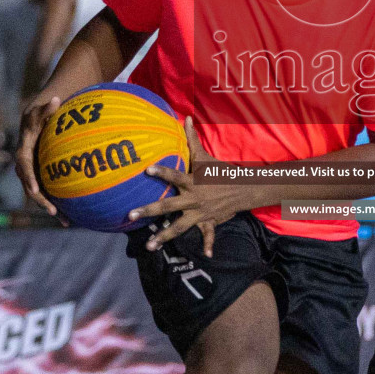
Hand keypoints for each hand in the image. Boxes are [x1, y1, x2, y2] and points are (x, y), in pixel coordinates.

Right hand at [15, 92, 62, 215]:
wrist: (42, 121)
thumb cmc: (43, 113)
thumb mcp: (43, 109)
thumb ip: (47, 107)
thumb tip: (55, 99)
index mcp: (24, 151)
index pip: (24, 166)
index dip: (29, 178)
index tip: (34, 188)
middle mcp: (27, 166)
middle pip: (31, 187)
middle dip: (40, 200)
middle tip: (53, 211)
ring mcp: (35, 173)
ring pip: (41, 194)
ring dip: (52, 208)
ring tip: (66, 222)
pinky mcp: (44, 177)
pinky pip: (51, 192)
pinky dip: (60, 203)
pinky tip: (74, 216)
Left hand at [133, 118, 248, 257]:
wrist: (244, 187)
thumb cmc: (220, 171)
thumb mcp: (206, 156)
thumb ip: (192, 140)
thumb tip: (185, 117)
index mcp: (192, 182)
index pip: (175, 175)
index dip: (162, 172)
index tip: (147, 170)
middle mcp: (194, 198)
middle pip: (168, 206)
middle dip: (149, 211)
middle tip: (131, 214)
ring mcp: (200, 212)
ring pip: (179, 226)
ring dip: (164, 236)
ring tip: (148, 245)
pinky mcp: (209, 221)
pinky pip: (208, 234)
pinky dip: (208, 244)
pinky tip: (205, 255)